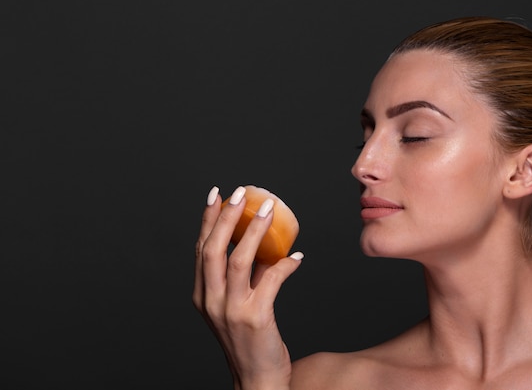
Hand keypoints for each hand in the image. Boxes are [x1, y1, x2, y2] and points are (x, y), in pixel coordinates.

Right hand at [193, 186, 303, 389]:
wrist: (258, 379)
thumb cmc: (249, 341)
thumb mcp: (238, 306)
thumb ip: (247, 276)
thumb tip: (265, 246)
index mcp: (201, 295)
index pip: (201, 249)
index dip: (207, 220)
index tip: (216, 195)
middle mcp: (211, 301)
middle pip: (214, 249)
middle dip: (226, 216)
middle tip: (241, 193)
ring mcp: (231, 310)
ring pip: (239, 259)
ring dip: (255, 230)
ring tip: (269, 208)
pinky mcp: (255, 318)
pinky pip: (271, 280)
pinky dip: (285, 265)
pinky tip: (297, 257)